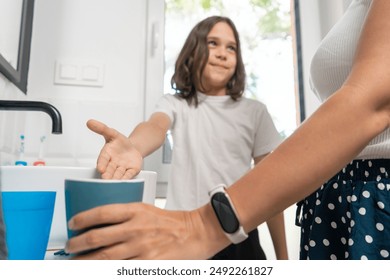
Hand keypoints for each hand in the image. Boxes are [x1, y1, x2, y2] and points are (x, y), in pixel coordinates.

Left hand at [64, 203, 223, 259]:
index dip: (82, 219)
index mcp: (136, 211)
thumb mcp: (147, 209)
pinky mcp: (148, 264)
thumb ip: (125, 216)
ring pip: (103, 257)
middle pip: (97, 237)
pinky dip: (106, 271)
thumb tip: (99, 225)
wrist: (196, 232)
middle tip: (69, 247)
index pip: (101, 213)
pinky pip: (120, 270)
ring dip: (84, 261)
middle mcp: (136, 228)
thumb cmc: (172, 221)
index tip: (72, 224)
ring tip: (75, 262)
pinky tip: (98, 271)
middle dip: (76, 244)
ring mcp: (141, 248)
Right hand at [87, 119, 142, 178]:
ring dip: (116, 178)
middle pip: (110, 170)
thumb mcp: (112, 133)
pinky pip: (129, 175)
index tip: (100, 169)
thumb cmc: (119, 143)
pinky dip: (127, 178)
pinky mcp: (131, 171)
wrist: (132, 149)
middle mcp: (113, 163)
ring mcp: (122, 168)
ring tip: (115, 182)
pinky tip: (126, 181)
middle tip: (106, 179)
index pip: (103, 159)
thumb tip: (89, 122)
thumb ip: (101, 128)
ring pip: (118, 174)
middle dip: (108, 174)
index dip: (101, 164)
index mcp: (107, 154)